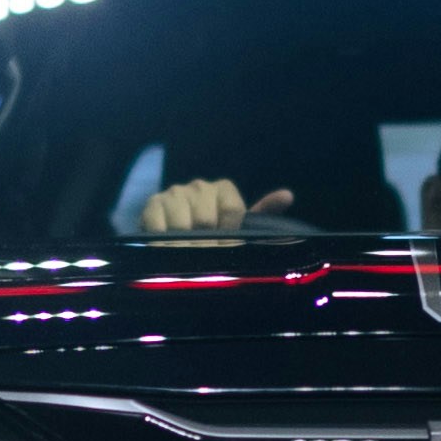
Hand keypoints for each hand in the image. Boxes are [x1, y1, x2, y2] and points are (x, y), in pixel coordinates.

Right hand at [135, 177, 287, 239]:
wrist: (170, 237)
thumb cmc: (212, 235)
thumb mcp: (239, 227)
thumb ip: (262, 213)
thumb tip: (288, 195)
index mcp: (223, 189)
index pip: (232, 210)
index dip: (228, 233)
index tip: (223, 243)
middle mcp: (199, 186)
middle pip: (206, 219)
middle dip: (204, 243)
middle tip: (202, 254)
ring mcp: (174, 193)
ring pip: (182, 225)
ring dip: (183, 245)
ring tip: (185, 252)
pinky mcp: (152, 205)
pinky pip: (159, 227)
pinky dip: (163, 242)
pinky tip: (166, 248)